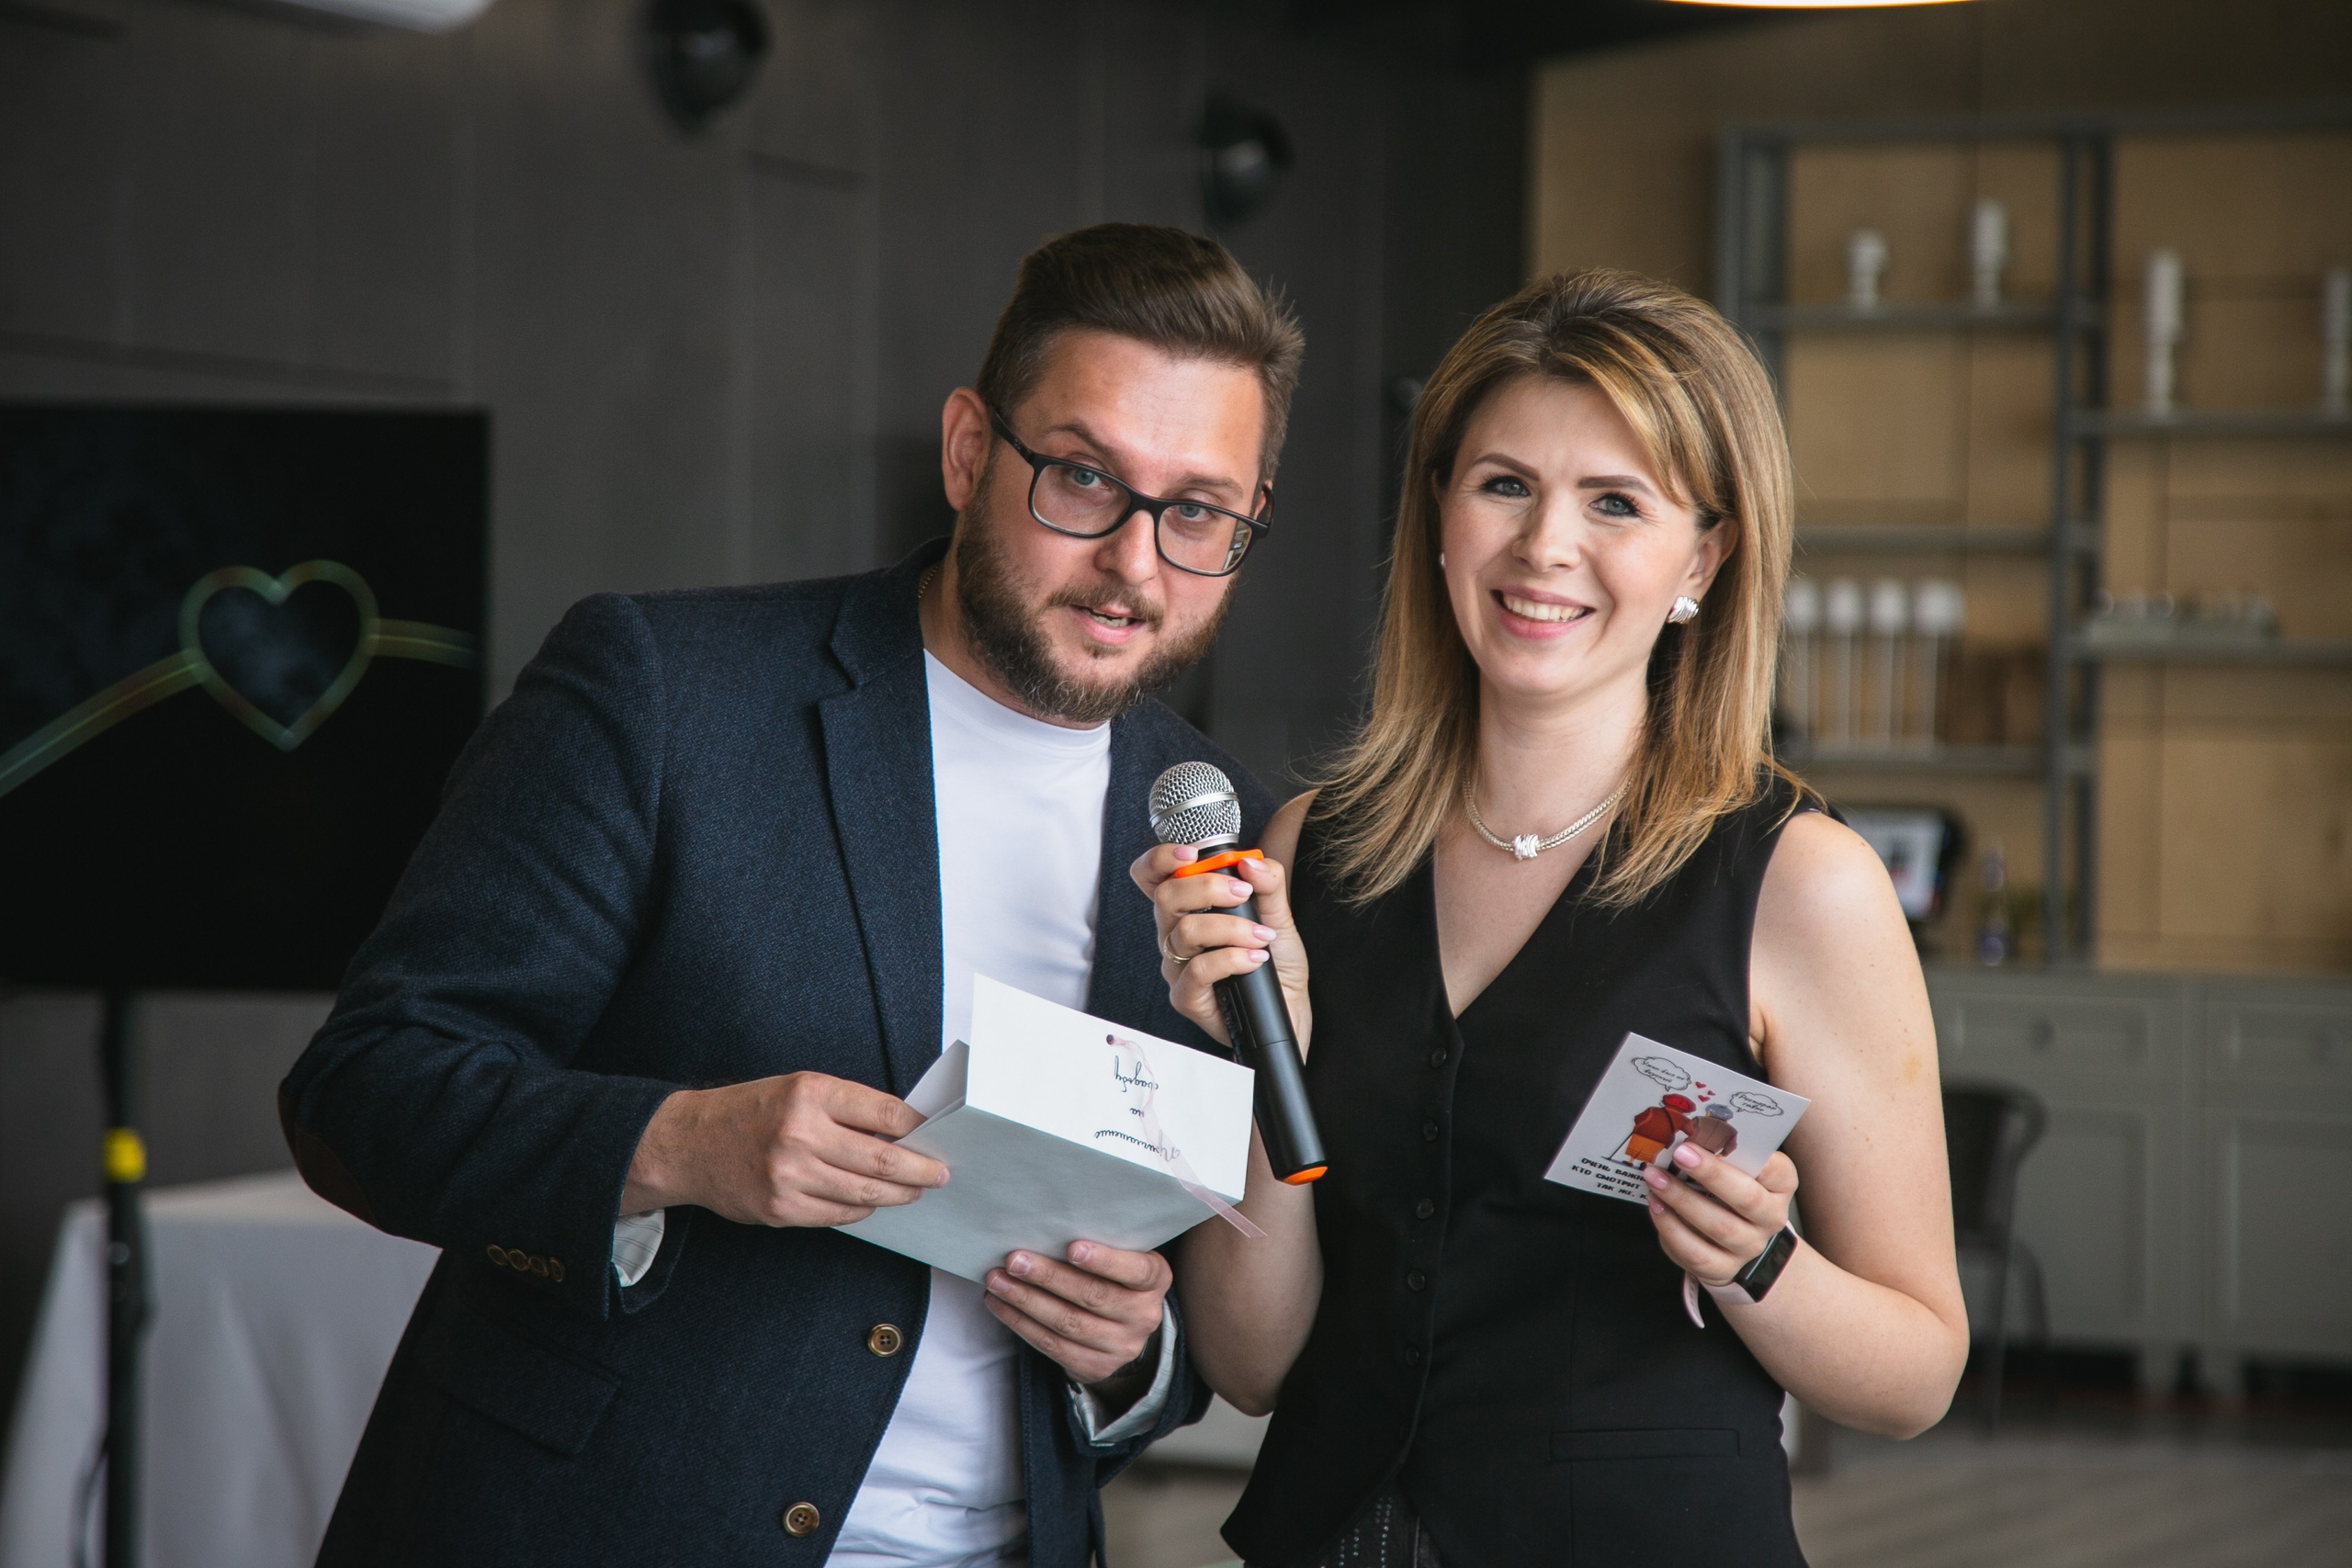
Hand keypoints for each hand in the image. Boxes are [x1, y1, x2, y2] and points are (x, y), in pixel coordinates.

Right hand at [621, 1072, 947, 1226]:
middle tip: (940, 1175)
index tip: (934, 1136)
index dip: (917, 1129)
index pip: (884, 1114)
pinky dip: (862, 1210)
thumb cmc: (751, 1111)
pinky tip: (872, 1202)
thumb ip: (846, 1108)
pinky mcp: (781, 1209)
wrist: (689, 1143)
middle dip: (920, 1171)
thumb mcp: (798, 1089)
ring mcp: (789, 1176)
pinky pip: (838, 1215)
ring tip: (914, 1191)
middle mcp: (800, 1133)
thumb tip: (903, 1133)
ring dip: (897, 1195)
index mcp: (810, 1093)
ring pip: (864, 1194)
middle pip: (881, 1160)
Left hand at [982, 1240, 1171, 1386]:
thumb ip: (1101, 1243)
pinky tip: (999, 1304)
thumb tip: (1046, 1226)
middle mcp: (1144, 1315)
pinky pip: (1052, 1345)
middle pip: (1092, 1296)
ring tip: (997, 1281)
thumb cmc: (1114, 1275)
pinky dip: (1021, 1323)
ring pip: (1067, 1323)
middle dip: (1048, 1277)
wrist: (1124, 1327)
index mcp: (1155, 1279)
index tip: (1071, 1248)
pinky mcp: (1095, 1366)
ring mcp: (1122, 1346)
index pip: (1134, 1270)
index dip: (1104, 1260)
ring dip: (1025, 1300)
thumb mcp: (1123, 1255)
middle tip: (1014, 1260)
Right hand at [1130, 844, 1310, 1055]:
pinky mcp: (1186, 997)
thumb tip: (1249, 861)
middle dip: (1208, 887)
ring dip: (1231, 928)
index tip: (1191, 853)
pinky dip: (1231, 959)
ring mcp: (1177, 967)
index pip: (1153, 877)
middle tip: (1243, 893)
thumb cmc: (1276, 963)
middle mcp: (1175, 935)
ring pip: (1185, 932)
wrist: (1289, 1009)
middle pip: (1166, 897)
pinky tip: (1255, 959)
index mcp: (1188, 909)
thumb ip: (1268, 884)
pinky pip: (1197, 970)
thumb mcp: (1279, 915)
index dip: (1159, 859)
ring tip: (1262, 935)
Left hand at [1642, 1143, 1797, 1288]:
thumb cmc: (1732, 1191)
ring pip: (1719, 1226)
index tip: (1714, 1136)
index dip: (1746, 1153)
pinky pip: (1697, 1253)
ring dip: (1681, 1199)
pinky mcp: (1724, 1269)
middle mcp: (1770, 1218)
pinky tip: (1655, 1206)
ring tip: (1655, 1178)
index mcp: (1780, 1186)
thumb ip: (1723, 1154)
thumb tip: (1688, 1133)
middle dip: (1711, 1173)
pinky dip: (1671, 1229)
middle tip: (1679, 1153)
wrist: (1736, 1242)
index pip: (1775, 1169)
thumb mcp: (1738, 1169)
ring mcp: (1748, 1247)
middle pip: (1746, 1198)